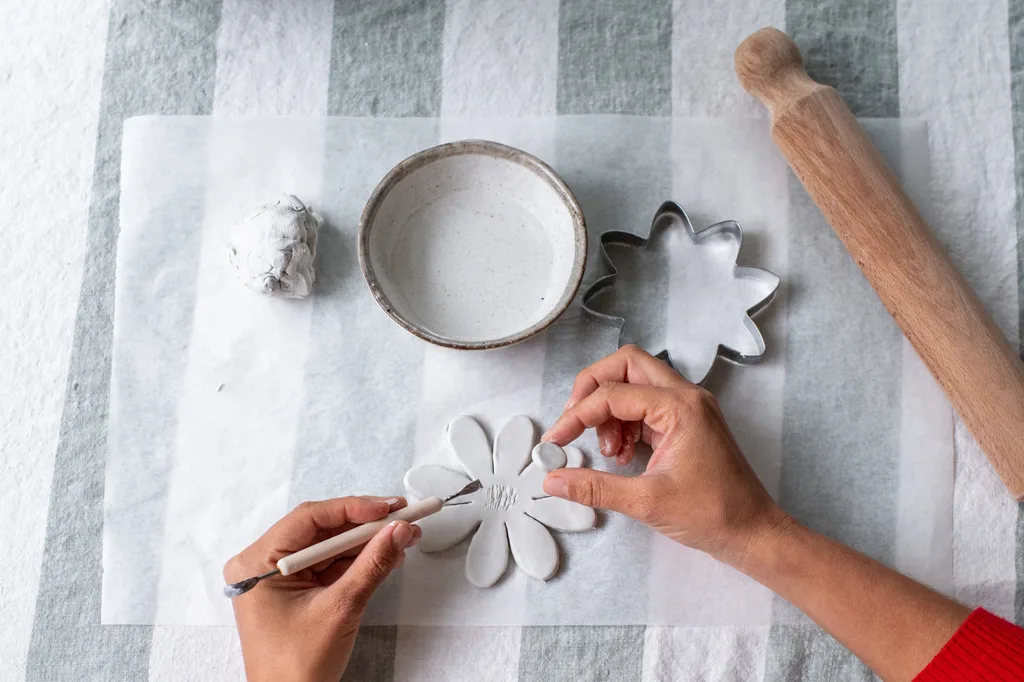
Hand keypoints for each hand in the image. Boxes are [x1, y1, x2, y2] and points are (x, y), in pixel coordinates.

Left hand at [223, 497, 421, 681]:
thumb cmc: (297, 667)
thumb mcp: (340, 609)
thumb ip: (372, 564)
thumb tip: (399, 530)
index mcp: (258, 563)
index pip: (309, 518)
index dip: (353, 508)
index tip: (389, 508)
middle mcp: (264, 563)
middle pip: (321, 529)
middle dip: (365, 524)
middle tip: (403, 516)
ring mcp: (279, 577)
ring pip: (329, 545)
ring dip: (366, 542)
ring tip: (404, 535)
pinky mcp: (295, 590)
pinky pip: (329, 564)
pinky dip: (358, 560)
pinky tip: (387, 554)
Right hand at [541, 345, 787, 565]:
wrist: (753, 532)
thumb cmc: (713, 514)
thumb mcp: (646, 502)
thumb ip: (595, 487)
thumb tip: (553, 481)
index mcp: (680, 407)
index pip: (613, 394)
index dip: (576, 415)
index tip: (554, 441)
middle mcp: (686, 397)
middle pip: (626, 365)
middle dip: (592, 388)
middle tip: (574, 422)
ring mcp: (689, 407)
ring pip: (635, 382)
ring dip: (610, 408)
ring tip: (608, 451)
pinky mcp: (687, 422)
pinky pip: (646, 405)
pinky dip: (625, 422)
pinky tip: (622, 454)